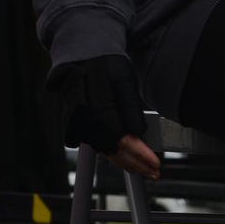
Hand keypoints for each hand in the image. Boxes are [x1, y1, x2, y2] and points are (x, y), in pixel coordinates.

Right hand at [49, 55, 160, 178]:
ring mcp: (75, 115)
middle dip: (132, 161)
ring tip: (141, 168)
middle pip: (109, 145)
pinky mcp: (70, 119)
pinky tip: (120, 156)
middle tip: (152, 170)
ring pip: (98, 145)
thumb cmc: (105, 63)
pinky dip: (104, 150)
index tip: (154, 162)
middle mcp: (84, 108)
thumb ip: (130, 106)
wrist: (80, 53)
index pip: (120, 134)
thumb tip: (137, 132)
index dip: (138, 152)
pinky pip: (87, 141)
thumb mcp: (124, 77)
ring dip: (120, 159)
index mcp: (99, 95)